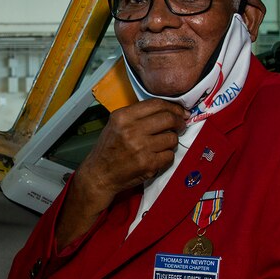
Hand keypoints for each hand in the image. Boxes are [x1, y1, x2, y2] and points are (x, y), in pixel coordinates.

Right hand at [57, 99, 186, 245]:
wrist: (99, 174)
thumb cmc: (109, 148)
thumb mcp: (116, 124)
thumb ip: (138, 115)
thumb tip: (169, 110)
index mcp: (123, 116)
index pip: (156, 104)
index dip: (173, 107)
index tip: (180, 112)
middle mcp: (131, 130)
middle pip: (168, 119)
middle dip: (179, 122)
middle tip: (180, 126)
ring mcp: (140, 148)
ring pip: (171, 138)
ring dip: (172, 141)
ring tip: (164, 144)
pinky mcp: (148, 164)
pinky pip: (169, 156)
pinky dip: (167, 156)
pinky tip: (158, 157)